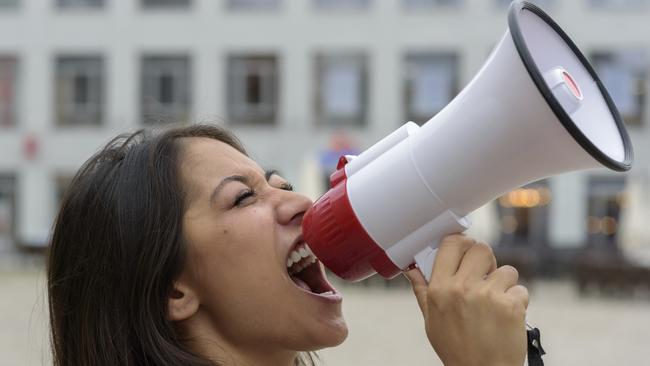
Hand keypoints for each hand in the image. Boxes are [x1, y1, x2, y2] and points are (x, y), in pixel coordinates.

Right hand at [404, 234, 528, 365]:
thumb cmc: (456, 348)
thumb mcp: (432, 320)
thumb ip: (423, 291)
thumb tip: (412, 269)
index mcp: (439, 288)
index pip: (451, 244)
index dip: (462, 242)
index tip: (466, 248)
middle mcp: (462, 288)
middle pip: (481, 248)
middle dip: (486, 260)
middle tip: (485, 275)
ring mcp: (488, 295)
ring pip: (506, 269)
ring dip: (504, 284)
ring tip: (496, 303)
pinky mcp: (511, 305)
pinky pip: (520, 289)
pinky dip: (517, 302)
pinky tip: (506, 317)